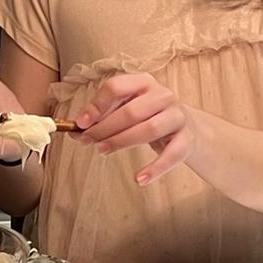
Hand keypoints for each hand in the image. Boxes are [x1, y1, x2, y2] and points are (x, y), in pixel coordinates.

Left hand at [75, 72, 199, 184]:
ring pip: (150, 129)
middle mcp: (162, 95)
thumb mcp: (126, 110)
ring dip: (122, 142)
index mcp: (143, 83)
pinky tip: (140, 179)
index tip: (82, 123)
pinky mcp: (187, 139)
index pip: (116, 87)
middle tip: (89, 141)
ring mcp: (177, 116)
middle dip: (106, 128)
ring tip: (103, 151)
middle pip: (131, 111)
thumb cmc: (147, 117)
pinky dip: (155, 168)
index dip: (97, 105)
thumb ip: (102, 117)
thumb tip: (75, 129)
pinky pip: (171, 155)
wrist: (185, 128)